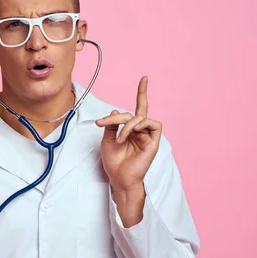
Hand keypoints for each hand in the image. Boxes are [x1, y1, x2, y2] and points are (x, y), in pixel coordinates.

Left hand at [95, 77, 161, 223]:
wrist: (119, 178)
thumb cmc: (114, 162)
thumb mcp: (107, 139)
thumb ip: (111, 124)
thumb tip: (115, 109)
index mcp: (132, 129)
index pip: (138, 108)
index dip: (142, 93)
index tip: (144, 78)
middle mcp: (141, 131)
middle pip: (133, 113)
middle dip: (116, 116)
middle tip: (102, 122)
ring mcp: (148, 136)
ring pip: (140, 117)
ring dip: (126, 124)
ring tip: (118, 137)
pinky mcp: (154, 142)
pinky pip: (153, 124)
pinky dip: (139, 125)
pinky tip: (130, 133)